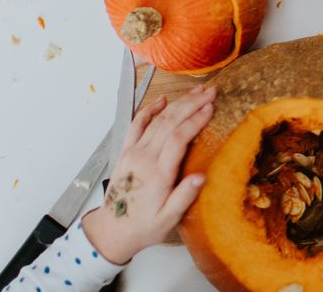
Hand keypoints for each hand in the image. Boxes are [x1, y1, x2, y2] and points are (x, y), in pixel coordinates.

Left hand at [83, 85, 216, 263]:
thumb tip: (202, 177)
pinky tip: (162, 100)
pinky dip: (149, 110)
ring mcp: (133, 153)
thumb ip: (184, 197)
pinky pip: (136, 125)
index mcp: (157, 174)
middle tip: (210, 92)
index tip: (211, 108)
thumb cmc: (143, 226)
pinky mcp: (125, 152)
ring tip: (196, 92)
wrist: (111, 230)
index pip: (178, 138)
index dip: (196, 120)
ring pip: (157, 120)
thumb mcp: (168, 219)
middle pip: (169, 122)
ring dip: (178, 103)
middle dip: (191, 104)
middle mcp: (144, 158)